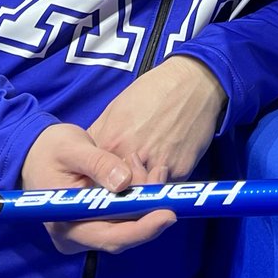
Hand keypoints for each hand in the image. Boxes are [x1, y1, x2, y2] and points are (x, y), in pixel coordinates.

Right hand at [20, 122, 174, 253]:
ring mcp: (88, 231)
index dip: (142, 229)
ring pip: (128, 224)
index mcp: (66, 225)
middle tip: (162, 176)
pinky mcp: (97, 221)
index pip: (110, 237)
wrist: (34, 151)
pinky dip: (140, 197)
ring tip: (154, 169)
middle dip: (149, 207)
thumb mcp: (72, 148)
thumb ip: (98, 163)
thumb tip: (125, 181)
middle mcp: (78, 237)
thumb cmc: (49, 149)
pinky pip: (125, 215)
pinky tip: (148, 175)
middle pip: (124, 233)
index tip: (168, 213)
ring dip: (146, 199)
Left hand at [88, 56, 226, 185]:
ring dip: (142, 191)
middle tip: (121, 189)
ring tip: (142, 180)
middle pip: (118, 193)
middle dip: (118, 193)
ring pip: (144, 194)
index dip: (95, 185)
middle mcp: (133, 156)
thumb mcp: (115, 109)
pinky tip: (162, 169)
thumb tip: (86, 157)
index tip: (99, 186)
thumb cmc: (152, 92)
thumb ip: (98, 137)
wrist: (190, 82)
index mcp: (111, 142)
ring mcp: (158, 164)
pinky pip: (166, 188)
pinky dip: (162, 183)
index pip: (93, 180)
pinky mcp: (181, 169)